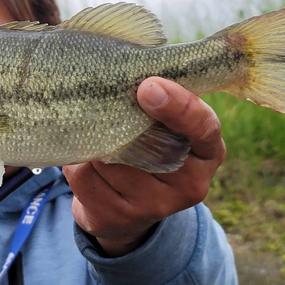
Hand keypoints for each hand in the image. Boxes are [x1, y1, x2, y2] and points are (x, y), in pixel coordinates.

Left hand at [64, 77, 225, 256]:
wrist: (124, 208)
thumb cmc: (148, 149)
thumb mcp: (167, 127)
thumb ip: (161, 102)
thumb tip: (129, 66)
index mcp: (207, 152)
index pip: (204, 128)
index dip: (179, 107)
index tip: (148, 86)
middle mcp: (188, 184)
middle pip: (149, 143)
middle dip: (120, 117)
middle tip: (102, 96)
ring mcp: (153, 206)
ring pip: (111, 159)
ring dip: (93, 139)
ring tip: (93, 132)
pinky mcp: (119, 218)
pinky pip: (85, 177)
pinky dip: (77, 161)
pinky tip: (83, 157)